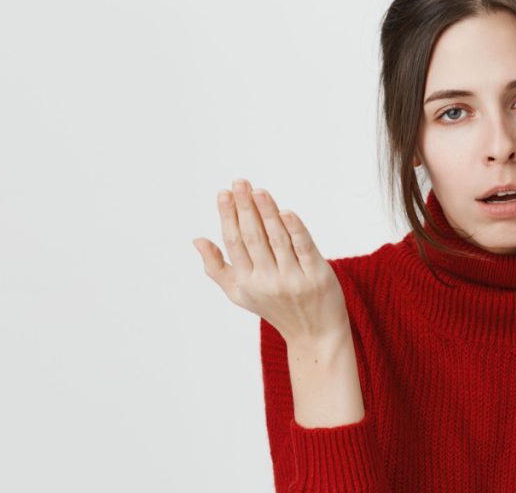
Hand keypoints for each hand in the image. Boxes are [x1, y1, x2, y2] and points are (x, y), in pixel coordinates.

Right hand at [193, 178, 349, 344]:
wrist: (314, 333)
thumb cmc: (274, 307)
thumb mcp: (240, 293)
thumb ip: (217, 267)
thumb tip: (197, 239)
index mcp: (247, 282)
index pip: (235, 243)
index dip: (228, 216)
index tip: (223, 192)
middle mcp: (268, 281)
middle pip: (253, 238)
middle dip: (245, 207)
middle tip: (239, 182)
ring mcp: (293, 279)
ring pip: (277, 239)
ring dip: (267, 212)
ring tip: (259, 190)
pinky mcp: (317, 276)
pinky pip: (304, 248)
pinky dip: (295, 230)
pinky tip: (286, 212)